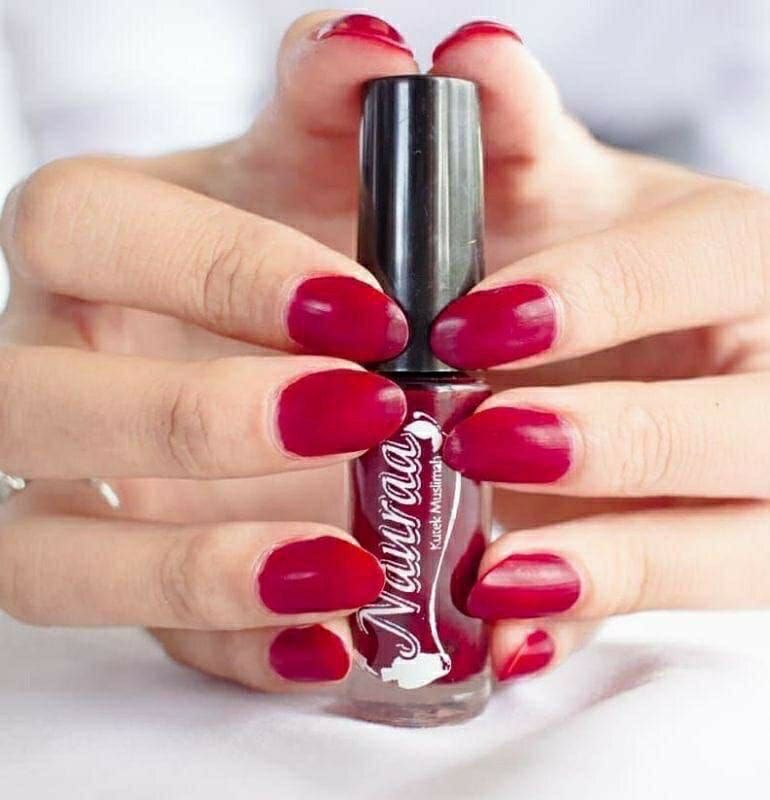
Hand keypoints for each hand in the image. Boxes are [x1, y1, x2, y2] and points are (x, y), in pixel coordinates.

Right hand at [0, 11, 422, 688]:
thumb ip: (354, 112)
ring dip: (193, 570)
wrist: (357, 354)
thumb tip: (372, 48)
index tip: (368, 309)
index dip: (216, 266)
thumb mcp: (355, 175)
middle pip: (39, 401)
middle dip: (196, 418)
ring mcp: (75, 488)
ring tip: (348, 571)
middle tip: (360, 417)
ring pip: (50, 554)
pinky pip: (140, 639)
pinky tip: (332, 639)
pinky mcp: (126, 576)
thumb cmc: (345, 250)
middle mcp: (57, 366)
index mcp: (98, 247)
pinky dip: (233, 645)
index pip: (88, 228)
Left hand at [427, 22, 769, 679]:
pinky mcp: (706, 552)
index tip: (467, 325)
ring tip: (497, 577)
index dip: (601, 296)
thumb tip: (467, 53)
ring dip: (624, 565)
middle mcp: (760, 366)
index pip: (710, 262)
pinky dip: (595, 621)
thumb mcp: (503, 185)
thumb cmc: (519, 247)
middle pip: (753, 420)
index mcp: (719, 257)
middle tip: (477, 442)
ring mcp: (748, 475)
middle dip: (619, 438)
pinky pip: (676, 607)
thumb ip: (492, 126)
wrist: (527, 337)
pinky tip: (507, 633)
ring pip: (748, 544)